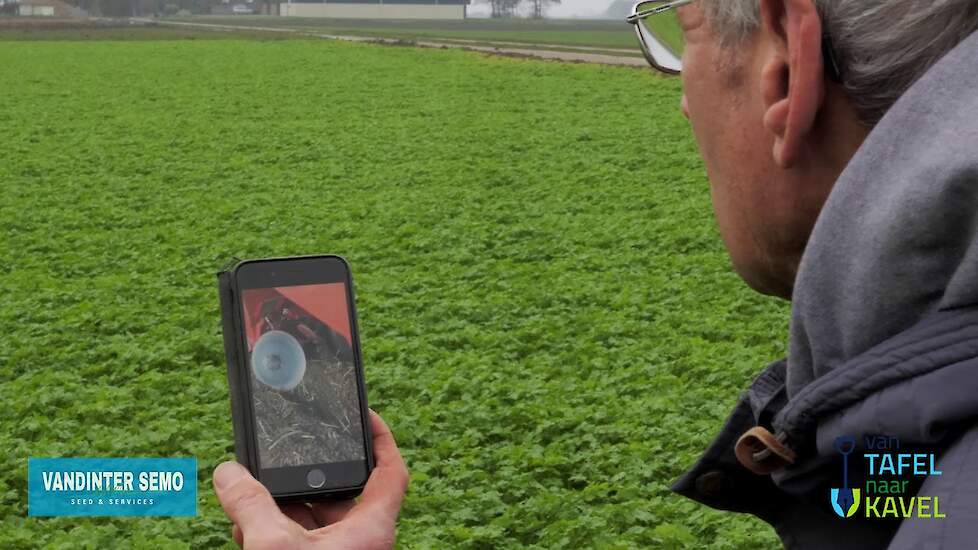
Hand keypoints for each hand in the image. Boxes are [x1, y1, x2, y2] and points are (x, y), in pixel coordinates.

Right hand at [213, 410, 408, 548]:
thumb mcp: (272, 548)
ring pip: (314, 522)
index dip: (382, 439)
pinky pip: (300, 544)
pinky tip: (246, 529)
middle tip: (281, 459)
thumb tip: (228, 473)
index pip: (392, 471)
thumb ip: (250, 507)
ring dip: (281, 508)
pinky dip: (276, 533)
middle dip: (306, 480)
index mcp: (372, 529)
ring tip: (249, 496)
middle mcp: (362, 543)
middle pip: (340, 495)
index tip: (365, 415)